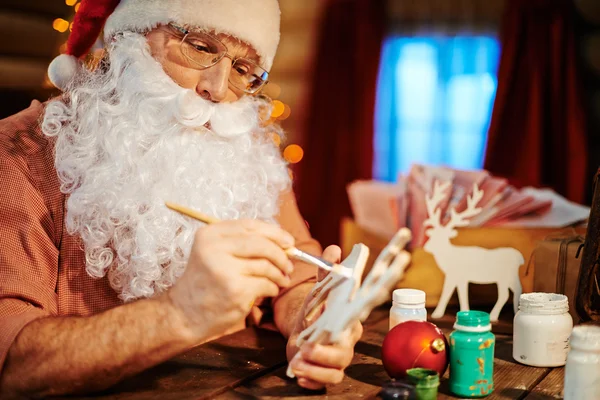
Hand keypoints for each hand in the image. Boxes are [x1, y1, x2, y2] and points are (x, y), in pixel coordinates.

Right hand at [167, 219, 294, 339]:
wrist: (185, 314)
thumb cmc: (206, 282)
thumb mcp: (215, 253)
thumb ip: (243, 243)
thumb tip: (284, 242)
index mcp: (210, 234)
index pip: (250, 226)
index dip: (275, 233)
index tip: (289, 241)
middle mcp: (215, 248)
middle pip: (262, 244)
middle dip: (281, 255)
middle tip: (289, 265)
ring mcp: (225, 270)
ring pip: (267, 265)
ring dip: (279, 274)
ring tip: (282, 279)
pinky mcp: (236, 290)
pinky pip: (266, 284)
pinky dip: (273, 288)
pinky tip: (269, 290)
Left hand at [286, 245, 362, 389]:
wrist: (303, 330)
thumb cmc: (316, 309)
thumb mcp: (318, 289)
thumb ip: (326, 272)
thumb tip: (332, 248)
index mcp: (349, 320)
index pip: (356, 324)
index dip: (348, 328)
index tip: (337, 328)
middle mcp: (346, 341)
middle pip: (344, 353)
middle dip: (324, 354)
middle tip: (305, 348)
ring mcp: (338, 359)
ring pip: (335, 371)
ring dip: (314, 369)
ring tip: (297, 362)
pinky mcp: (326, 372)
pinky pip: (326, 382)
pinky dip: (312, 381)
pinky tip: (299, 375)